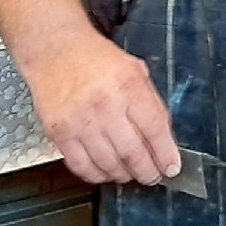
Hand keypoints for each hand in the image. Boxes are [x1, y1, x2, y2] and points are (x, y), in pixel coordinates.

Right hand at [16, 26, 180, 185]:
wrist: (54, 49)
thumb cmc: (95, 59)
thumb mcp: (135, 69)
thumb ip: (150, 102)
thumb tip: (163, 139)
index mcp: (129, 86)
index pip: (155, 130)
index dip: (166, 154)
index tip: (171, 167)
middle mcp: (105, 105)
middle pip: (133, 153)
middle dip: (148, 172)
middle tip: (152, 176)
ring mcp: (80, 121)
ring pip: (109, 164)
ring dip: (123, 175)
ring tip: (129, 174)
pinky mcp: (59, 133)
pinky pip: (81, 166)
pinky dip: (96, 175)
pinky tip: (105, 172)